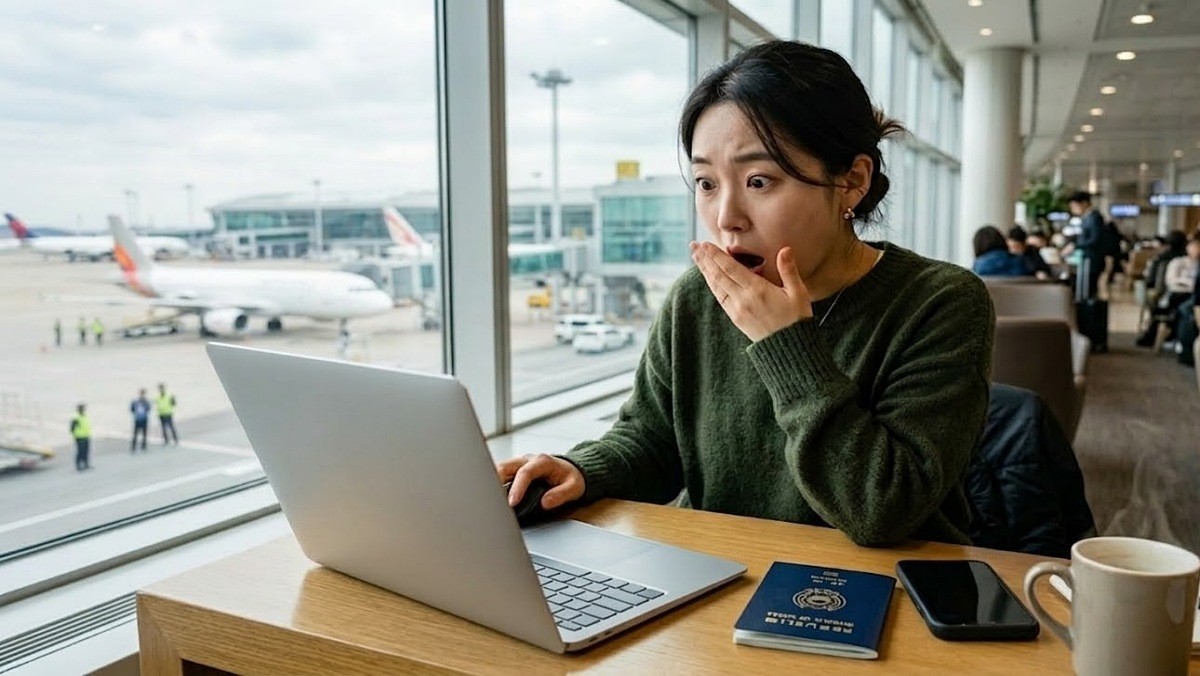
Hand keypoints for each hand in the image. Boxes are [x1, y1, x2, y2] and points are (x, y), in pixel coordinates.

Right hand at [496, 454, 585, 509]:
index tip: (512, 503)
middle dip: (495, 482)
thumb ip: (560, 494)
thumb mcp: (574, 487)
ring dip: (491, 482)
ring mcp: (519, 464)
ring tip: (487, 499)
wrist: (571, 470)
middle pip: (505, 467)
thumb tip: (545, 502)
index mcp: (542, 462)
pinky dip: (494, 484)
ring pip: (499, 469)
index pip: (525, 473)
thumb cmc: (572, 477)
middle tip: (490, 500)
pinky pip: (501, 475)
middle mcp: (528, 460)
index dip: (517, 488)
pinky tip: (490, 496)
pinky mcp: (514, 471)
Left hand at [689, 242, 812, 341]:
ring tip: (696, 257)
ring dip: (705, 271)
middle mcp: (743, 300)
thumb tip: (785, 249)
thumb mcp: (798, 293)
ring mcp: (737, 310)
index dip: (716, 255)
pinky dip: (712, 285)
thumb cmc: (796, 319)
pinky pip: (720, 298)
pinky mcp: (736, 318)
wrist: (788, 349)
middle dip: (705, 259)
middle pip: (718, 275)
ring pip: (716, 286)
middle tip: (694, 246)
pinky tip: (708, 277)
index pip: (730, 269)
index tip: (705, 244)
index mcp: (757, 290)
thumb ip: (789, 270)